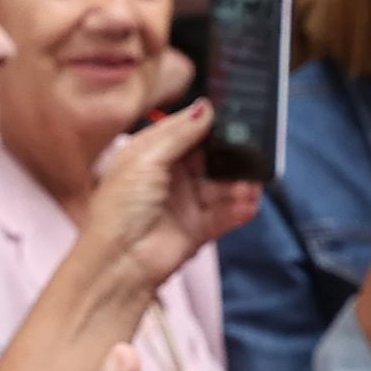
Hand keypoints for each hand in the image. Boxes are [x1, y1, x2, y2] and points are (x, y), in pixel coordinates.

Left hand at [74, 99, 260, 298]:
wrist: (119, 263)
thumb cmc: (119, 209)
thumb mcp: (145, 159)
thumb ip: (179, 133)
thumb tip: (205, 107)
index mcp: (148, 155)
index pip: (184, 131)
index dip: (207, 125)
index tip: (234, 116)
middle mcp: (167, 177)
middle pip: (208, 159)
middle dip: (230, 155)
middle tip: (251, 149)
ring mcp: (182, 203)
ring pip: (220, 187)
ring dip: (238, 184)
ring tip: (252, 183)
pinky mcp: (196, 228)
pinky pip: (225, 214)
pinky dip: (239, 208)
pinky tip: (249, 203)